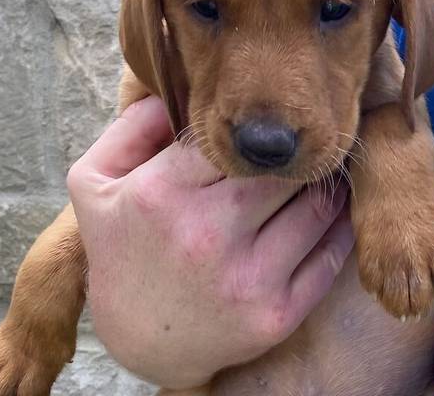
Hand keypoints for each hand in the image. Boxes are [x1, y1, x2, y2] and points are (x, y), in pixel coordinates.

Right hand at [69, 96, 353, 389]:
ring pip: (316, 207)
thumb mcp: (94, 183)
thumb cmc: (120, 249)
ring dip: (324, 184)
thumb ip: (127, 129)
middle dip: (291, 155)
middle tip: (298, 146)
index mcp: (161, 194)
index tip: (253, 133)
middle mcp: (206, 235)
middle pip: (279, 168)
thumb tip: (169, 95)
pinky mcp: (277, 315)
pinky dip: (339, 227)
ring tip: (318, 172)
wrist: (139, 338)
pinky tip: (333, 211)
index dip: (244, 130)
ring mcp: (247, 279)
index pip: (226, 137)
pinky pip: (330, 257)